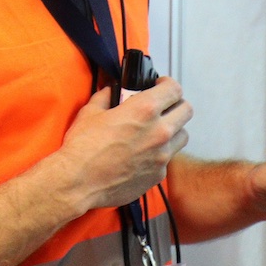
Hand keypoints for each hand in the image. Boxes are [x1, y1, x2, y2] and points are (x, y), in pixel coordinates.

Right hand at [54, 78, 191, 211]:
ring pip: (182, 135)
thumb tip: (110, 92)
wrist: (79, 181)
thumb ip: (105, 98)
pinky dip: (160, 153)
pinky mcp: (158, 174)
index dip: (168, 84)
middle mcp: (159, 131)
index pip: (173, 89)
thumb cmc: (83, 147)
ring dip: (173, 129)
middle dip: (176, 104)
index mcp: (144, 110)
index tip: (161, 86)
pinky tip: (143, 153)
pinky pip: (168, 158)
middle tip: (163, 106)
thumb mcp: (90, 112)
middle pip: (186, 110)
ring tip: (156, 131)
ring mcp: (162, 155)